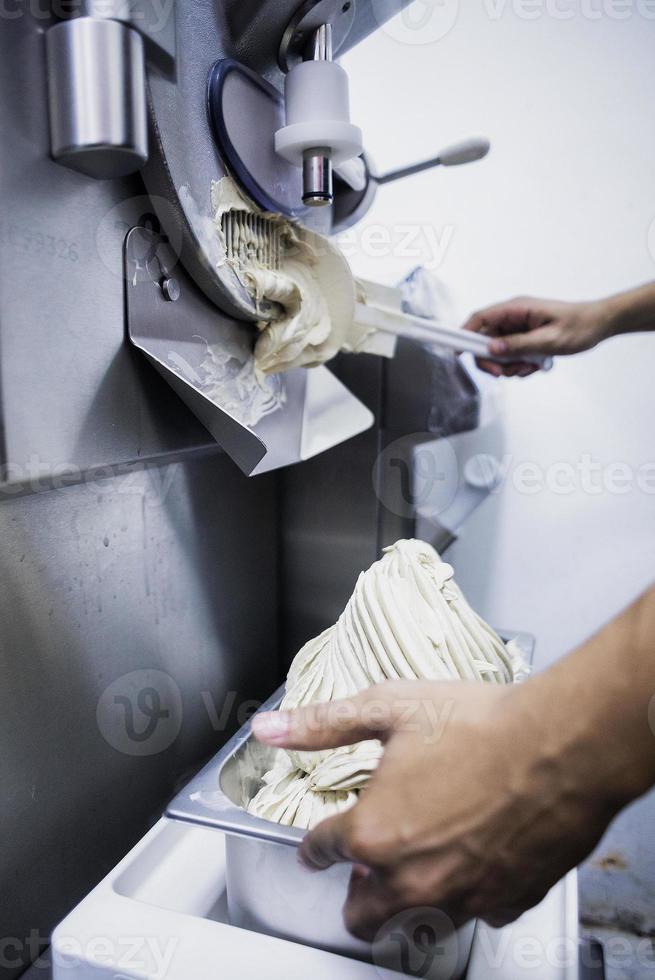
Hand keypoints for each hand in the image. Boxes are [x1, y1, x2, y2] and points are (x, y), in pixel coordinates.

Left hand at [252, 676, 622, 940]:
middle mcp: (411, 879)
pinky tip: (471, 864)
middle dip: (355, 893)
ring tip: (413, 869)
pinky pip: (474, 914)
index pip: (324, 852)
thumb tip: (269, 728)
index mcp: (374, 833)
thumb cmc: (480, 724)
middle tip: (365, 866)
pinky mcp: (505, 901)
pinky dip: (465, 897)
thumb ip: (323, 725)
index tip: (320, 844)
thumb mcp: (389, 708)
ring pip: (415, 925)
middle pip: (361, 916)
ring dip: (405, 903)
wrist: (561, 745)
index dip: (317, 845)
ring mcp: (460, 897)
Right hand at [463, 296, 612, 376]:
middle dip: (492, 360)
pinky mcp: (524, 337)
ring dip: (509, 365)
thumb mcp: (548, 340)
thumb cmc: (578, 326)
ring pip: (497, 351)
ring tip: (529, 367)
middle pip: (484, 340)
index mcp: (516, 309)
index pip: (480, 319)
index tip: (458, 353)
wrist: (598, 325)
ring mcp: (518, 327)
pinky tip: (534, 365)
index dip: (464, 334)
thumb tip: (492, 349)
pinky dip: (518, 364)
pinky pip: (510, 354)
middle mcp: (513, 316)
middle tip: (505, 372)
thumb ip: (518, 345)